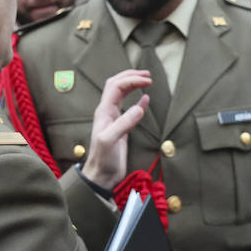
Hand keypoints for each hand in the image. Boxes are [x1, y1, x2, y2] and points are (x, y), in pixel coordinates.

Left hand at [80, 70, 151, 191]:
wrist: (101, 175)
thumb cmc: (103, 160)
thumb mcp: (111, 140)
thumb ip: (124, 123)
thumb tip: (140, 106)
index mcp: (104, 112)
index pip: (117, 87)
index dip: (132, 80)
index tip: (148, 81)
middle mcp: (107, 112)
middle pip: (117, 85)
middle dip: (131, 76)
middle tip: (147, 75)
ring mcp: (114, 119)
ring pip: (121, 94)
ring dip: (132, 84)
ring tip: (146, 80)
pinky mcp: (120, 128)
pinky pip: (128, 108)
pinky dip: (138, 100)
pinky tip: (146, 100)